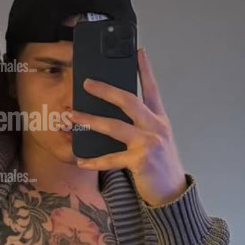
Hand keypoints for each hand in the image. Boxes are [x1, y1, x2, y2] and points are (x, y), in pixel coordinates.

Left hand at [69, 48, 187, 207]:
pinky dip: (94, 161)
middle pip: (129, 101)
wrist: (172, 193)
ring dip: (90, 120)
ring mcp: (149, 143)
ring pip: (115, 126)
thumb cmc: (159, 164)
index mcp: (159, 119)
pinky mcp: (141, 160)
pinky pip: (111, 158)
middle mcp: (156, 127)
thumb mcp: (155, 139)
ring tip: (72, 116)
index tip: (139, 51)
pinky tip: (81, 159)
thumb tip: (110, 112)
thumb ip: (140, 124)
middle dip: (106, 90)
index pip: (152, 89)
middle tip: (87, 82)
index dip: (145, 69)